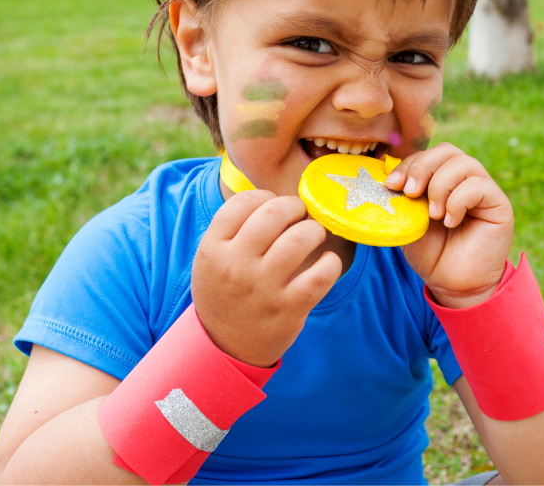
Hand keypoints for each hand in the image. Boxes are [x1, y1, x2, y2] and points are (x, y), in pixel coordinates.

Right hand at [191, 190, 341, 366]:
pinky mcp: (288, 309)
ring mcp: (262, 289)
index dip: (265, 196)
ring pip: (300, 238)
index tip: (273, 206)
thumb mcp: (212, 258)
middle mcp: (235, 266)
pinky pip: (321, 275)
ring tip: (314, 236)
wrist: (225, 347)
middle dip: (295, 207)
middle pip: (274, 213)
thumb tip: (276, 195)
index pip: (243, 202)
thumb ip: (234, 227)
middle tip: (300, 215)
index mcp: (213, 249)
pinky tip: (327, 263)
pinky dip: (331, 263)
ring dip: (314, 230)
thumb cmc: (225, 290)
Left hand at [385, 143, 512, 308]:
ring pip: (463, 163)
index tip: (391, 184)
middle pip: (446, 150)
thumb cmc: (431, 253)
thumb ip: (402, 197)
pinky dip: (458, 201)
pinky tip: (450, 222)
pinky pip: (479, 186)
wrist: (452, 285)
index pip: (428, 155)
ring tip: (432, 214)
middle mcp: (465, 179)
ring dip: (440, 186)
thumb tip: (386, 178)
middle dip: (422, 167)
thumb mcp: (408, 220)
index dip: (409, 164)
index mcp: (443, 178)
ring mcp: (484, 189)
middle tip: (409, 192)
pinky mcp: (499, 204)